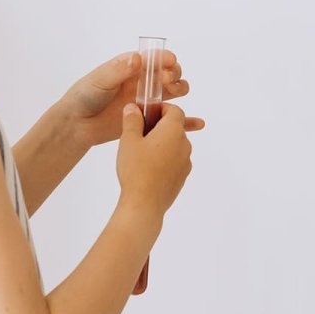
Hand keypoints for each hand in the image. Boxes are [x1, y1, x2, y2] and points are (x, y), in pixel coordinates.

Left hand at [63, 52, 203, 149]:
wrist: (77, 124)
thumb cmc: (85, 95)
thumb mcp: (100, 80)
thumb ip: (118, 70)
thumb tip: (137, 59)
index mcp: (132, 67)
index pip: (153, 59)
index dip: (164, 59)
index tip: (171, 62)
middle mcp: (142, 82)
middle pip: (168, 73)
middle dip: (174, 74)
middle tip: (168, 82)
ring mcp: (146, 101)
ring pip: (172, 92)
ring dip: (180, 89)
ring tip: (177, 95)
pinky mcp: (147, 120)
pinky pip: (169, 119)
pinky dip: (186, 121)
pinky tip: (197, 124)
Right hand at [116, 103, 193, 217]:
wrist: (144, 205)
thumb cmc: (136, 169)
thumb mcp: (128, 140)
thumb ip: (132, 120)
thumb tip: (133, 108)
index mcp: (173, 130)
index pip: (175, 110)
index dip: (161, 109)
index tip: (147, 114)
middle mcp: (184, 144)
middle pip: (175, 128)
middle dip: (159, 127)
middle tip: (140, 134)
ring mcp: (185, 162)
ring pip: (175, 145)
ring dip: (163, 145)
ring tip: (142, 154)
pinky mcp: (182, 177)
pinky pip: (175, 161)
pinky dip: (165, 160)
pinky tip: (149, 169)